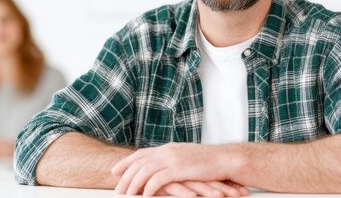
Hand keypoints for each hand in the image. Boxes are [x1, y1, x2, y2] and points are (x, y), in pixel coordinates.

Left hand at [112, 143, 243, 195]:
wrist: (226, 159)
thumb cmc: (209, 162)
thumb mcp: (186, 158)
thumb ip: (173, 161)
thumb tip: (162, 168)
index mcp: (168, 148)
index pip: (141, 153)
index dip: (126, 162)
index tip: (114, 171)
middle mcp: (168, 151)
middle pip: (139, 163)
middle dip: (125, 176)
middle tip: (117, 190)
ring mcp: (173, 159)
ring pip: (145, 171)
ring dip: (133, 184)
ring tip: (126, 195)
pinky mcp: (180, 169)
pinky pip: (158, 179)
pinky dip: (149, 188)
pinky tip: (144, 196)